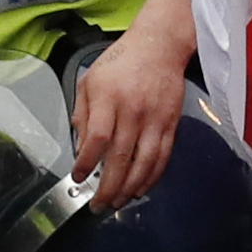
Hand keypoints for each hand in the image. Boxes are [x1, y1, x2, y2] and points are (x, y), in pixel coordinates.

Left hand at [65, 23, 190, 204]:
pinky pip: (162, 157)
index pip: (97, 139)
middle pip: (120, 158)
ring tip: (118, 203)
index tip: (79, 178)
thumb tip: (81, 147)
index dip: (86, 163)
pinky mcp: (171, 124)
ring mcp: (155, 119)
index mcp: (108, 98)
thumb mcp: (90, 81)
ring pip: (144, 163)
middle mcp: (132, 110)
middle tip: (98, 205)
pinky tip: (141, 189)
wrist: (159, 45)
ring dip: (130, 188)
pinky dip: (152, 177)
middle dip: (108, 187)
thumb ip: (83, 114)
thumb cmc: (121, 62)